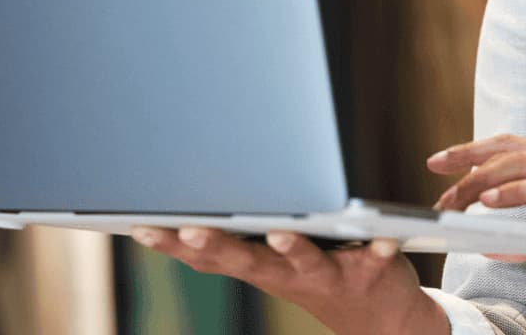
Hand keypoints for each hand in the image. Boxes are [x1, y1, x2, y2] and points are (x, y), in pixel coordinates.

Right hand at [129, 226, 445, 334]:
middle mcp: (286, 274)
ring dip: (291, 247)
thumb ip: (234, 239)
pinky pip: (375, 257)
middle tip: (191, 229)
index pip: (208, 256)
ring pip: (305, 261)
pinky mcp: (370, 270)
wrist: (381, 319)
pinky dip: (379, 248)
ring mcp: (327, 275)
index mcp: (258, 265)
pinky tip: (385, 239)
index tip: (140, 226)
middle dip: (217, 245)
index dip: (172, 245)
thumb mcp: (268, 261)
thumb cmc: (315, 274)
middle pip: (246, 260)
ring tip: (279, 232)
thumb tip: (183, 207)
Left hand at [427, 133, 525, 292]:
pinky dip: (515, 191)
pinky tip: (490, 202)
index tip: (440, 163)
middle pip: (509, 147)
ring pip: (523, 161)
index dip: (474, 152)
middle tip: (434, 175)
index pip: (514, 146)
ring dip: (482, 179)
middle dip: (466, 159)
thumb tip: (493, 248)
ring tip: (454, 199)